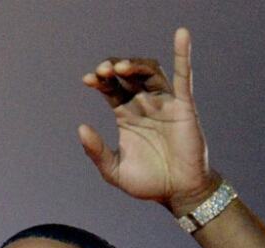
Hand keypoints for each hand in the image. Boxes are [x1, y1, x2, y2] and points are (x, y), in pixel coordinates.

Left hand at [77, 27, 220, 215]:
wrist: (178, 194)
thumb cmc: (149, 183)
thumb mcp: (115, 171)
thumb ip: (97, 152)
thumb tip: (81, 128)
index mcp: (126, 114)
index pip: (111, 87)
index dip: (99, 79)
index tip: (88, 80)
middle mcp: (144, 103)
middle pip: (129, 74)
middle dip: (114, 68)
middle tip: (102, 71)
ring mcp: (164, 102)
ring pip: (150, 72)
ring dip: (136, 65)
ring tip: (121, 68)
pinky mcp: (184, 106)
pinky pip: (184, 77)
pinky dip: (183, 55)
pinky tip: (181, 36)